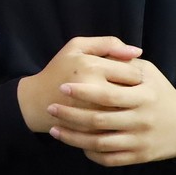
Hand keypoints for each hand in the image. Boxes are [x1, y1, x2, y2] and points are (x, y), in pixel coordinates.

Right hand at [16, 36, 142, 132]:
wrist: (38, 101)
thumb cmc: (60, 69)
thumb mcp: (77, 47)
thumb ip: (107, 43)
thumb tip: (137, 51)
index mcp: (91, 66)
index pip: (133, 73)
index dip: (134, 75)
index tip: (127, 77)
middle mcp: (93, 89)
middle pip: (134, 94)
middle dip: (134, 93)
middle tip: (125, 91)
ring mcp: (92, 113)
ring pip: (128, 113)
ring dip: (129, 109)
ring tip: (120, 104)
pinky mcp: (91, 130)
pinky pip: (118, 127)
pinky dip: (120, 123)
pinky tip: (113, 116)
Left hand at [46, 56, 175, 165]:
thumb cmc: (160, 93)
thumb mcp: (149, 73)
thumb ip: (125, 62)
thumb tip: (104, 51)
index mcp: (144, 96)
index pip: (107, 94)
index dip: (83, 92)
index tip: (62, 87)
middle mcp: (142, 119)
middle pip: (99, 120)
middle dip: (70, 115)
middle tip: (51, 108)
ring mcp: (140, 140)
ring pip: (100, 143)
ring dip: (73, 138)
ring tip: (54, 130)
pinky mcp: (139, 156)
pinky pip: (110, 159)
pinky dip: (90, 153)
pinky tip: (76, 144)